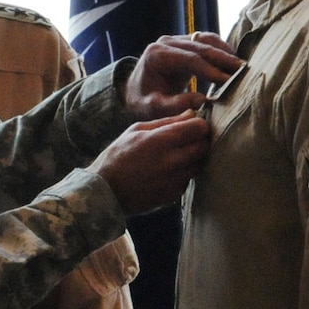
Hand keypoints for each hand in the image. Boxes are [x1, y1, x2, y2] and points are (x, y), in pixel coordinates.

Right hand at [93, 113, 212, 215]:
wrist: (104, 190)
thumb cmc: (118, 155)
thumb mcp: (136, 130)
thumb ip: (167, 121)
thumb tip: (191, 114)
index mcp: (162, 140)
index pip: (199, 128)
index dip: (198, 124)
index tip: (192, 126)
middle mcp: (172, 161)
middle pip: (204, 146)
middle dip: (198, 141)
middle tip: (186, 140)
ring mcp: (174, 180)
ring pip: (199, 164)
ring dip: (192, 159)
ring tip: (173, 157)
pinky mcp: (174, 195)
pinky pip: (188, 180)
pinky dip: (182, 174)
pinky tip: (165, 173)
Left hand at [124, 33, 242, 118]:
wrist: (135, 91)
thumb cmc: (143, 102)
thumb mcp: (153, 108)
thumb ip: (174, 105)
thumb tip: (201, 101)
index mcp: (157, 54)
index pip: (190, 59)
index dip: (212, 70)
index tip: (229, 82)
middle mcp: (166, 42)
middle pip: (201, 46)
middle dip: (223, 59)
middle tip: (243, 71)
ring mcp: (176, 39)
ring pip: (206, 39)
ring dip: (225, 52)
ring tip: (242, 67)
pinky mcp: (184, 42)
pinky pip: (206, 41)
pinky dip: (221, 50)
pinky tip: (233, 62)